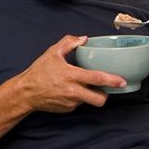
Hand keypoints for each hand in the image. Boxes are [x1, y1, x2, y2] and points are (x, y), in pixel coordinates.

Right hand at [13, 35, 127, 111]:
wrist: (25, 92)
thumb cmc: (38, 72)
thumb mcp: (52, 53)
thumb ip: (69, 43)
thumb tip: (83, 38)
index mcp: (71, 76)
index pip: (97, 78)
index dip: (112, 80)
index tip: (122, 81)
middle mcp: (73, 91)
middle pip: (99, 99)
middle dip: (106, 95)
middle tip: (106, 88)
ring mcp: (70, 103)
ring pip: (89, 101)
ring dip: (90, 95)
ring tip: (83, 86)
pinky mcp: (67, 109)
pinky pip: (79, 104)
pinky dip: (79, 98)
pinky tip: (71, 90)